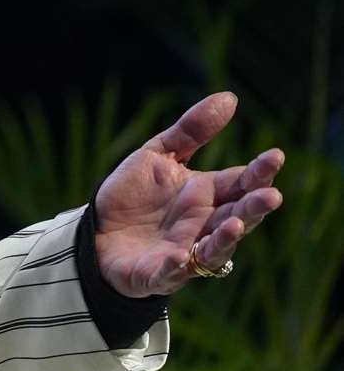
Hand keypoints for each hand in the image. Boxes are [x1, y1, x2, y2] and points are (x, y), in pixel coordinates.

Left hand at [93, 91, 284, 297]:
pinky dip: (176, 267)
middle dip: (253, 208)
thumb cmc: (133, 195)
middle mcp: (202, 224)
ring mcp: (184, 251)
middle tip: (271, 196)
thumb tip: (230, 97)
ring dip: (225, 239)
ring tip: (234, 224)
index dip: (258, 171)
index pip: (240, 182)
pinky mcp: (157, 273)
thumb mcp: (158, 156)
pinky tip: (180, 256)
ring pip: (213, 249)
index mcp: (206, 195)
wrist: (94, 232)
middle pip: (236, 217)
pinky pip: (170, 273)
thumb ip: (191, 131)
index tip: (275, 155)